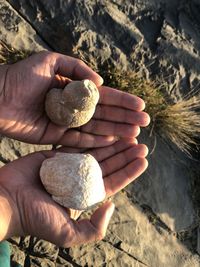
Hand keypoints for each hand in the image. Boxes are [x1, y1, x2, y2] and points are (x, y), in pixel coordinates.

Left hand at [0, 51, 149, 146]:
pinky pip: (80, 141)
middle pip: (104, 114)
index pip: (104, 96)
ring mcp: (67, 123)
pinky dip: (96, 141)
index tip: (141, 105)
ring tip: (134, 134)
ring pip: (96, 128)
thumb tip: (100, 83)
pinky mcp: (57, 137)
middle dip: (125, 118)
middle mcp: (74, 108)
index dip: (123, 100)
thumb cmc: (22, 76)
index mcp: (74, 89)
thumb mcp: (51, 61)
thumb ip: (77, 69)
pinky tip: (112, 141)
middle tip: (144, 122)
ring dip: (116, 131)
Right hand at [0, 139, 147, 245]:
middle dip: (124, 154)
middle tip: (139, 143)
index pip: (112, 182)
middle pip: (107, 165)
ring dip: (112, 144)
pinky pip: (76, 143)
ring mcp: (68, 167)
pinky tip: (105, 131)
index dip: (129, 171)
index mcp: (84, 197)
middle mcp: (79, 181)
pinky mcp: (55, 155)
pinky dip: (91, 138)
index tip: (143, 159)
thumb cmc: (35, 220)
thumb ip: (93, 228)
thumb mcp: (68, 234)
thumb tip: (112, 206)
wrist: (6, 202)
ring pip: (95, 152)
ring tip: (128, 134)